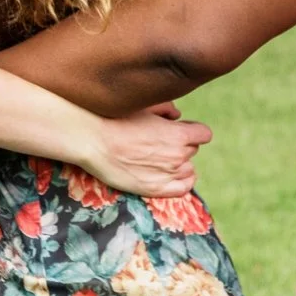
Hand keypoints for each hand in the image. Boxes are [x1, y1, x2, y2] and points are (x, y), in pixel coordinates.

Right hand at [82, 107, 211, 198]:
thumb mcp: (145, 106)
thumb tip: (177, 115)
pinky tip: (172, 175)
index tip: (179, 129)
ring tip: (159, 158)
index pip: (203, 134)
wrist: (92, 140)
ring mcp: (167, 174)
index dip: (191, 130)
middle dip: (180, 145)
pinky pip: (183, 189)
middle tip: (159, 142)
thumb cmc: (116, 118)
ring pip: (188, 169)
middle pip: (192, 150)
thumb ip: (167, 109)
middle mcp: (178, 155)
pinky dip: (182, 182)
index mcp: (179, 134)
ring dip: (179, 163)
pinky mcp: (155, 189)